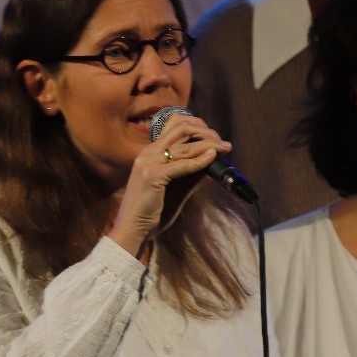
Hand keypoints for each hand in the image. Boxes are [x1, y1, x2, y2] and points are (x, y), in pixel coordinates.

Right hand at [107, 113, 231, 256]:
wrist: (132, 230)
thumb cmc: (151, 212)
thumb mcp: (175, 189)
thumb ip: (192, 175)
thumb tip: (213, 165)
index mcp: (150, 152)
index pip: (175, 126)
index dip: (198, 127)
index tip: (215, 138)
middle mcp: (148, 152)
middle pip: (181, 128)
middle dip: (206, 132)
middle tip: (222, 143)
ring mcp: (148, 162)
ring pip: (184, 146)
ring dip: (208, 145)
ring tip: (224, 148)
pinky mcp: (152, 175)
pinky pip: (182, 164)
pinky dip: (200, 160)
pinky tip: (212, 159)